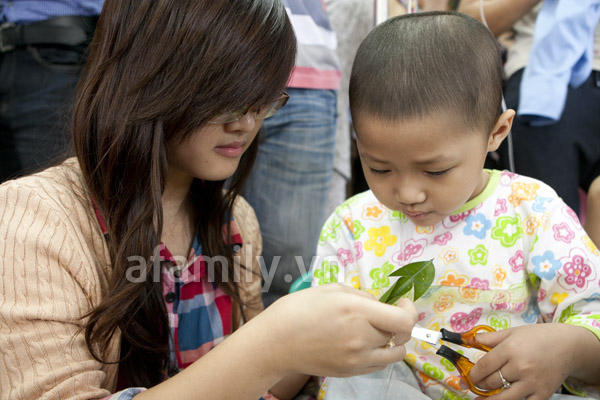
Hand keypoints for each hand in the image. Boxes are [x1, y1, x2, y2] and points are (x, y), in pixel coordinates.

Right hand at [263, 283, 417, 377]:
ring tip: (379, 331)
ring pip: (395, 353)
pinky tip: (365, 342)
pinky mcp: (350, 371)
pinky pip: (379, 364)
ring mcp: (356, 358)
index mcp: (356, 311)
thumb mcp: (332, 289)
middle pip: (399, 334)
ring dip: (394, 341)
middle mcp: (360, 337)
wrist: (275, 342)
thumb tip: (379, 304)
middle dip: (396, 321)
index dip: (410, 310)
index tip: (403, 302)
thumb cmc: (298, 310)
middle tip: (383, 313)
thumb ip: (362, 296)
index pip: (403, 320)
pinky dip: (380, 353)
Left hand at [467, 323, 582, 399]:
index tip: (469, 377)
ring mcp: (532, 382)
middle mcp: (520, 367)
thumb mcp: (513, 332)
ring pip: (504, 397)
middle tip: (476, 385)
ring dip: (490, 399)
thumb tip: (472, 340)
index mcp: (510, 349)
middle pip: (492, 382)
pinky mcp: (543, 394)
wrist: (569, 347)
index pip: (484, 366)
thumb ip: (491, 338)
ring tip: (482, 399)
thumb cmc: (539, 337)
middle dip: (480, 385)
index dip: (474, 374)